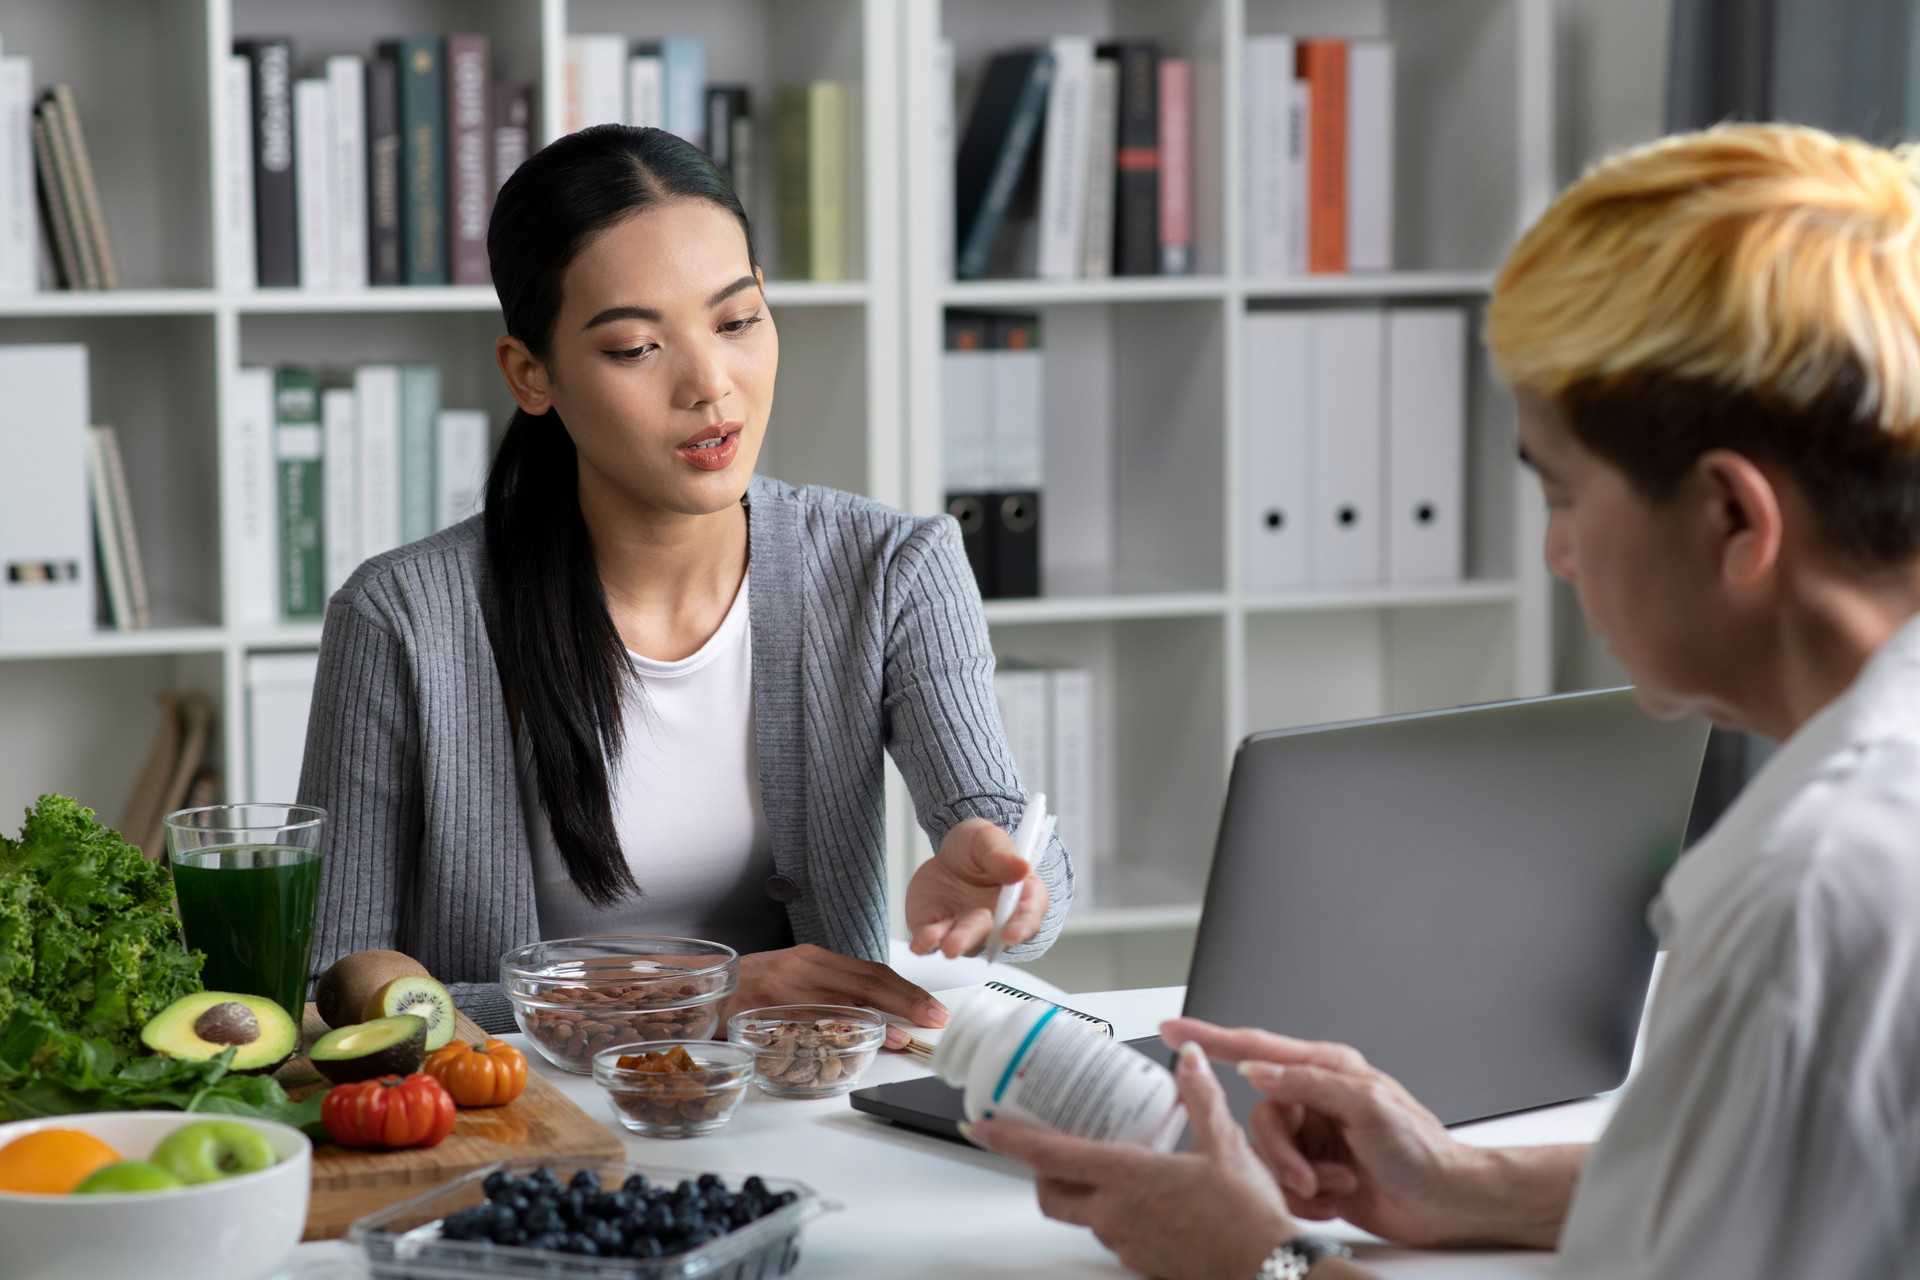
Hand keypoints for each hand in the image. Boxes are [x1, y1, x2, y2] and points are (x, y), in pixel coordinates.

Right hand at [728, 944, 946, 1050]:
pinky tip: (861, 1040)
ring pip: (843, 1000)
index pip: (870, 972)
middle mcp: (802, 968)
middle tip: (935, 1019)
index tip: (932, 1007)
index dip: (905, 990)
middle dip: (906, 1001)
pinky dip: (841, 1030)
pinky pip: (808, 1022)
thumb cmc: (748, 989)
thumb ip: (828, 990)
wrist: (693, 986)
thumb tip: (875, 1014)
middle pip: (866, 983)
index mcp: (812, 959)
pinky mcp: (763, 1011)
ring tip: (908, 1034)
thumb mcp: (792, 979)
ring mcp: (783, 989)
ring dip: (882, 1018)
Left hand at [905, 817, 1048, 957]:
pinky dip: (925, 944)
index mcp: (1020, 898)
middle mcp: (996, 921)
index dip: (1021, 927)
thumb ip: (1002, 855)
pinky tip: (920, 943)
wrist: (948, 856)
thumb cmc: (977, 849)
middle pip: (989, 935)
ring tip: (933, 937)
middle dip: (970, 938)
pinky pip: (932, 942)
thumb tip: (1021, 867)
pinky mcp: (940, 931)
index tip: (1011, 934)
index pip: (1027, 917)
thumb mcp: (988, 839)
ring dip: (948, 942)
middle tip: (957, 944)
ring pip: (961, 942)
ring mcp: (967, 930)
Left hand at [967, 1042, 1296, 1279]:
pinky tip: (1142, 1199)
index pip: (1048, 1156)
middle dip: (1040, 1171)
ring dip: (1079, 1193)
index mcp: (1126, 1178)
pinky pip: (1111, 1234)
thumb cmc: (1246, 1216)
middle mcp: (1115, 1214)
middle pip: (1050, 1195)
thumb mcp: (1224, 1143)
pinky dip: (1111, 1213)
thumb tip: (1189, 1058)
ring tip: (1104, 1167)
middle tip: (1049, 1146)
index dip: (1008, 1139)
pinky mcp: (1142, 1262)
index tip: (981, 1125)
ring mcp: (1126, 1242)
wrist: (1268, 1271)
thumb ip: (1199, 1096)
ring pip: (1080, 1216)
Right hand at [1161, 1018, 1481, 1247]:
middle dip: (1281, 1156)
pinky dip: (1306, 1199)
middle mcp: (1314, 1100)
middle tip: (1309, 1177)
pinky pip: (1280, 1184)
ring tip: (1334, 1188)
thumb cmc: (1423, 1151)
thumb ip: (1308, 1083)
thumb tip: (1257, 1069)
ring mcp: (1313, 1138)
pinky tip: (1337, 1198)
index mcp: (1326, 1070)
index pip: (1255, 1048)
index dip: (1210, 1037)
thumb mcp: (1367, 1107)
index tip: (1172, 1029)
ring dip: (1298, 1180)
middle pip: (1259, 1119)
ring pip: (1266, 1156)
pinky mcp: (1313, 1173)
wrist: (1446, 1202)